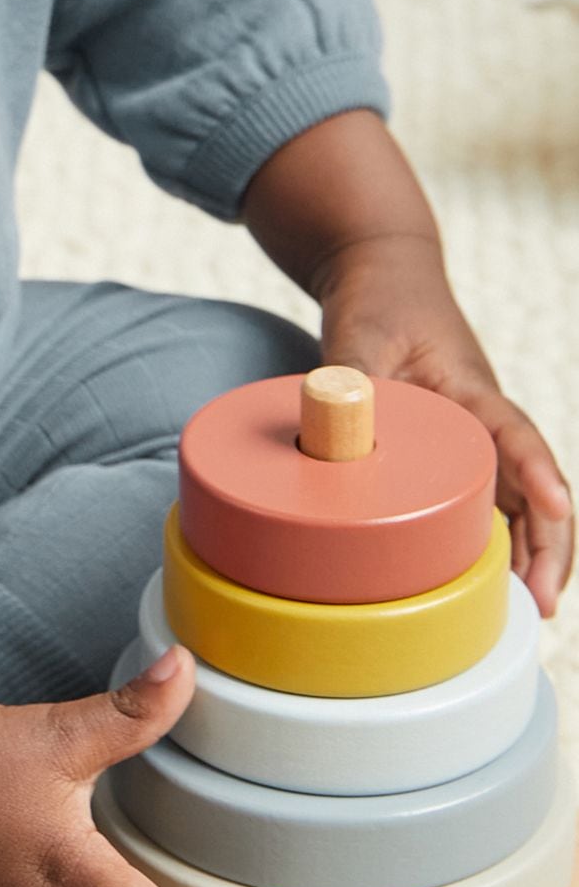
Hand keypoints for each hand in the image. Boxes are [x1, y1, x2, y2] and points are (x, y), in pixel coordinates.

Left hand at [319, 230, 573, 616]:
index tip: (554, 507)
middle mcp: (485, 422)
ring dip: (529, 555)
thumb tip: (331, 427)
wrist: (384, 274)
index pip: (515, 435)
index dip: (536, 473)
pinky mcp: (456, 455)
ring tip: (528, 613)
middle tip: (541, 603)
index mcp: (471, 390)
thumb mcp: (358, 332)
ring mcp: (476, 442)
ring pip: (518, 505)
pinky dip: (497, 544)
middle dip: (547, 546)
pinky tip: (490, 587)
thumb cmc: (379, 300)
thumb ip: (348, 379)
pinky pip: (489, 504)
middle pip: (534, 490)